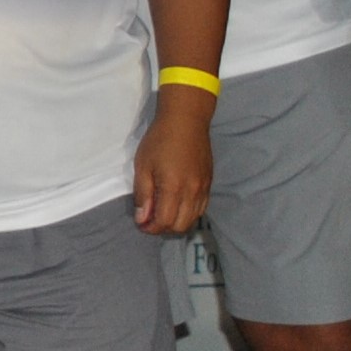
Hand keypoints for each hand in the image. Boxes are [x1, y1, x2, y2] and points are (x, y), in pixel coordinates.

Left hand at [132, 100, 214, 234]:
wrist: (186, 121)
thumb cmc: (159, 141)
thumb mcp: (143, 166)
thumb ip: (143, 194)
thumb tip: (143, 218)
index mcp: (174, 188)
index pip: (164, 222)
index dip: (151, 228)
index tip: (141, 223)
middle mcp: (193, 192)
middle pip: (181, 226)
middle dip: (163, 228)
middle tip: (150, 219)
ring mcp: (204, 188)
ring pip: (193, 219)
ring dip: (176, 222)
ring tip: (162, 212)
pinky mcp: (209, 183)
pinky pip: (202, 208)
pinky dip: (189, 213)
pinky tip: (176, 205)